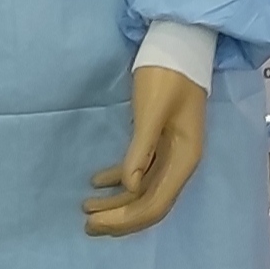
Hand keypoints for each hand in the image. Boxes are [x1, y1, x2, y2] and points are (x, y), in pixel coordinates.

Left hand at [84, 65, 206, 237]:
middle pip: (150, 204)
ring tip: (86, 207)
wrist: (180, 45)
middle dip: (118, 218)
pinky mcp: (161, 143)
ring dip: (116, 203)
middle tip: (85, 223)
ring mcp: (172, 154)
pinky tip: (96, 181)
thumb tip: (128, 187)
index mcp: (184, 158)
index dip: (125, 219)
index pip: (155, 204)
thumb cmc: (166, 75)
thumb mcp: (150, 111)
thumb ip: (141, 149)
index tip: (95, 223)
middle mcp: (181, 163)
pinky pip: (140, 172)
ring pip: (143, 191)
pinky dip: (119, 180)